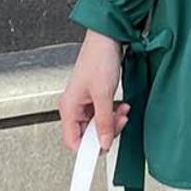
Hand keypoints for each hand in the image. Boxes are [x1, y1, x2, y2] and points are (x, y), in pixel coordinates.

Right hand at [58, 29, 129, 153]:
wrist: (108, 38)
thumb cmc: (99, 58)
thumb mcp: (103, 95)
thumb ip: (103, 121)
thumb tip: (103, 142)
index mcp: (68, 107)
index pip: (73, 141)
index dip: (87, 149)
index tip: (101, 152)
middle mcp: (73, 106)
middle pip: (87, 134)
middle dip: (105, 131)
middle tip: (118, 124)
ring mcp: (84, 102)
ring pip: (97, 125)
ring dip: (112, 122)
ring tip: (122, 112)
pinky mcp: (94, 97)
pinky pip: (103, 114)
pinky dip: (113, 113)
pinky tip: (121, 107)